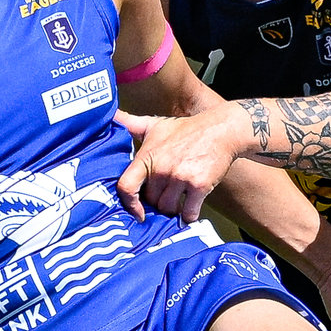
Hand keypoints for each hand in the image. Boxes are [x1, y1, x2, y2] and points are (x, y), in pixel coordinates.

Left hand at [115, 102, 252, 221]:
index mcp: (148, 156)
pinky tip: (191, 208)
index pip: (126, 186)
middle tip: (165, 196)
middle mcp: (162, 168)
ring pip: (168, 209)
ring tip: (177, 200)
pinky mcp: (199, 186)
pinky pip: (189, 213)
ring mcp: (180, 178)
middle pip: (151, 202)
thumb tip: (110, 114)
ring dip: (173, 210)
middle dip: (156, 202)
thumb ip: (129, 123)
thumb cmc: (185, 130)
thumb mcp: (154, 124)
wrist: (221, 130)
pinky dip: (189, 215)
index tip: (135, 211)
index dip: (128, 203)